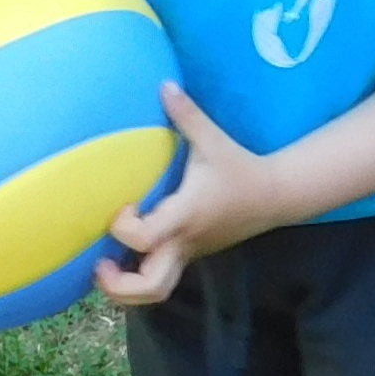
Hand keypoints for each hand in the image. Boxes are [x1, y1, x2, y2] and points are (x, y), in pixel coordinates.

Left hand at [90, 88, 269, 305]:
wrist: (275, 196)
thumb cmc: (240, 168)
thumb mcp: (213, 140)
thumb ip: (187, 115)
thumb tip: (165, 84)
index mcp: (186, 215)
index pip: (145, 237)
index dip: (124, 227)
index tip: (123, 206)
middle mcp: (184, 242)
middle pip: (151, 288)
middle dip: (119, 286)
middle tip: (99, 262)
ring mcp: (188, 253)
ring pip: (156, 292)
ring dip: (126, 289)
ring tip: (107, 266)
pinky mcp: (190, 254)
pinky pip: (161, 275)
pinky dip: (138, 274)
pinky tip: (124, 255)